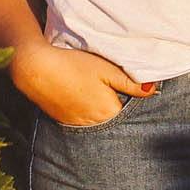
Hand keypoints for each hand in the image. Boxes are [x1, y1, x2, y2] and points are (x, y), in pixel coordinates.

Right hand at [11, 42, 153, 126]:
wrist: (36, 69)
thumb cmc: (74, 65)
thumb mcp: (107, 69)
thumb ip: (131, 82)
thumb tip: (153, 90)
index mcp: (109, 112)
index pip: (130, 111)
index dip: (130, 99)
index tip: (129, 89)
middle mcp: (94, 125)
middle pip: (114, 119)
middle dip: (117, 107)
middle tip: (110, 89)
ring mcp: (77, 125)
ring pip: (97, 121)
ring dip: (99, 111)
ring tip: (93, 92)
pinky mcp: (62, 121)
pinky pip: (81, 120)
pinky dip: (84, 111)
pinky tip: (79, 96)